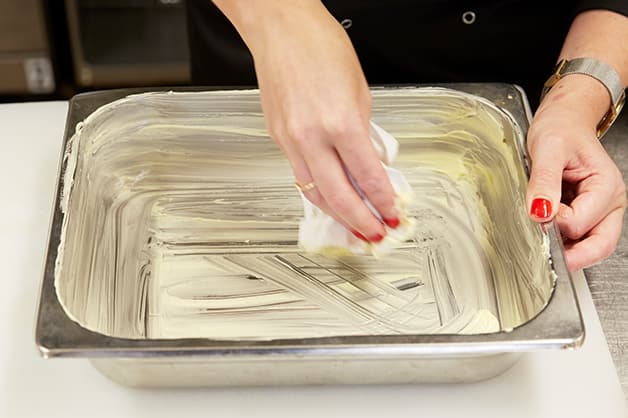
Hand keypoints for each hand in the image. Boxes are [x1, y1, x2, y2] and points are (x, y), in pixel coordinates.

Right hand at [231, 1, 397, 241]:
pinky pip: (299, 174)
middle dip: (360, 221)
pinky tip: (329, 199)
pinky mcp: (277, 137)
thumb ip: (365, 130)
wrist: (280, 28)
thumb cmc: (319, 46)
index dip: (383, 200)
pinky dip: (317, 192)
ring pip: (313, 192)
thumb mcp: (360, 89)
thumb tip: (369, 161)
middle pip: (338, 196)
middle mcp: (311, 136)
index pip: (367, 176)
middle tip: (375, 234)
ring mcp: (289, 140)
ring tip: (352, 228)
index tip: (392, 212)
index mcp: (340, 122)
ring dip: (336, 215)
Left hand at [526, 75, 626, 270]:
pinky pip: (578, 239)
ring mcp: (601, 212)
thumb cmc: (560, 129)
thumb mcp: (547, 150)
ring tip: (543, 228)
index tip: (536, 210)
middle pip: (598, 246)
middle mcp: (610, 203)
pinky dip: (562, 241)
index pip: (579, 224)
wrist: (563, 120)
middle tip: (541, 245)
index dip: (554, 223)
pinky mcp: (588, 215)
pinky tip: (548, 227)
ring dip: (565, 247)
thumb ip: (543, 183)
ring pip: (589, 248)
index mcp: (606, 187)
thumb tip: (540, 214)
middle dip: (569, 252)